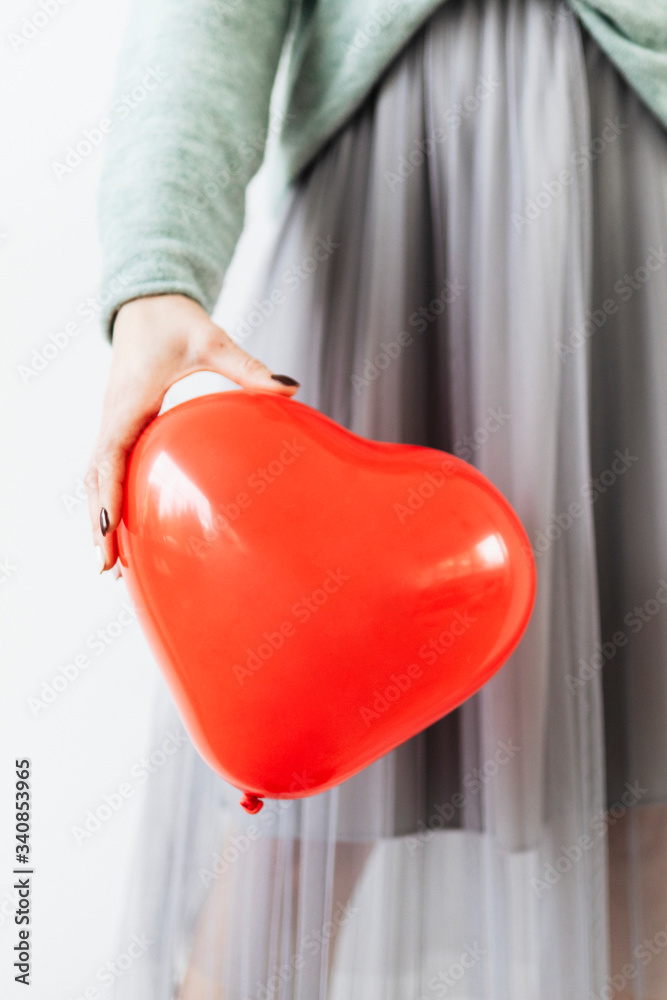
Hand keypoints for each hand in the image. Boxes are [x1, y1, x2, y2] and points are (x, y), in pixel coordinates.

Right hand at [85, 293, 299, 571]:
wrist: (148, 304)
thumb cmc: (175, 322)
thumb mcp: (213, 340)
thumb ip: (248, 367)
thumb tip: (290, 389)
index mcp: (128, 403)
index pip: (108, 458)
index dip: (106, 496)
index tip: (107, 530)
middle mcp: (114, 417)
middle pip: (95, 479)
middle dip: (98, 524)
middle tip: (106, 568)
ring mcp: (114, 423)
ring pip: (97, 477)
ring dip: (100, 516)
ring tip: (109, 563)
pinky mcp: (121, 425)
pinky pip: (107, 467)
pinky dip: (108, 498)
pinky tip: (121, 525)